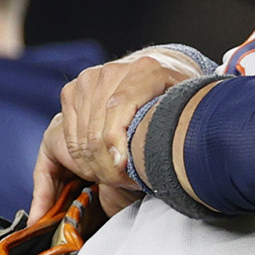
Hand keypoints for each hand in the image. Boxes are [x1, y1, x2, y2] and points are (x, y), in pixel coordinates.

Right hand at [30, 48, 205, 213]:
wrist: (159, 73)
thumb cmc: (175, 97)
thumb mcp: (187, 107)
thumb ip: (179, 122)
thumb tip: (170, 153)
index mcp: (147, 70)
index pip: (121, 107)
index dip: (118, 141)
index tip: (121, 167)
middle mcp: (113, 72)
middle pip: (97, 130)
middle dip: (108, 166)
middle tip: (126, 184)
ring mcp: (88, 80)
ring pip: (81, 138)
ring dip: (93, 167)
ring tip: (116, 179)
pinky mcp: (72, 92)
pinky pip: (67, 137)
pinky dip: (78, 161)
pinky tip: (90, 174)